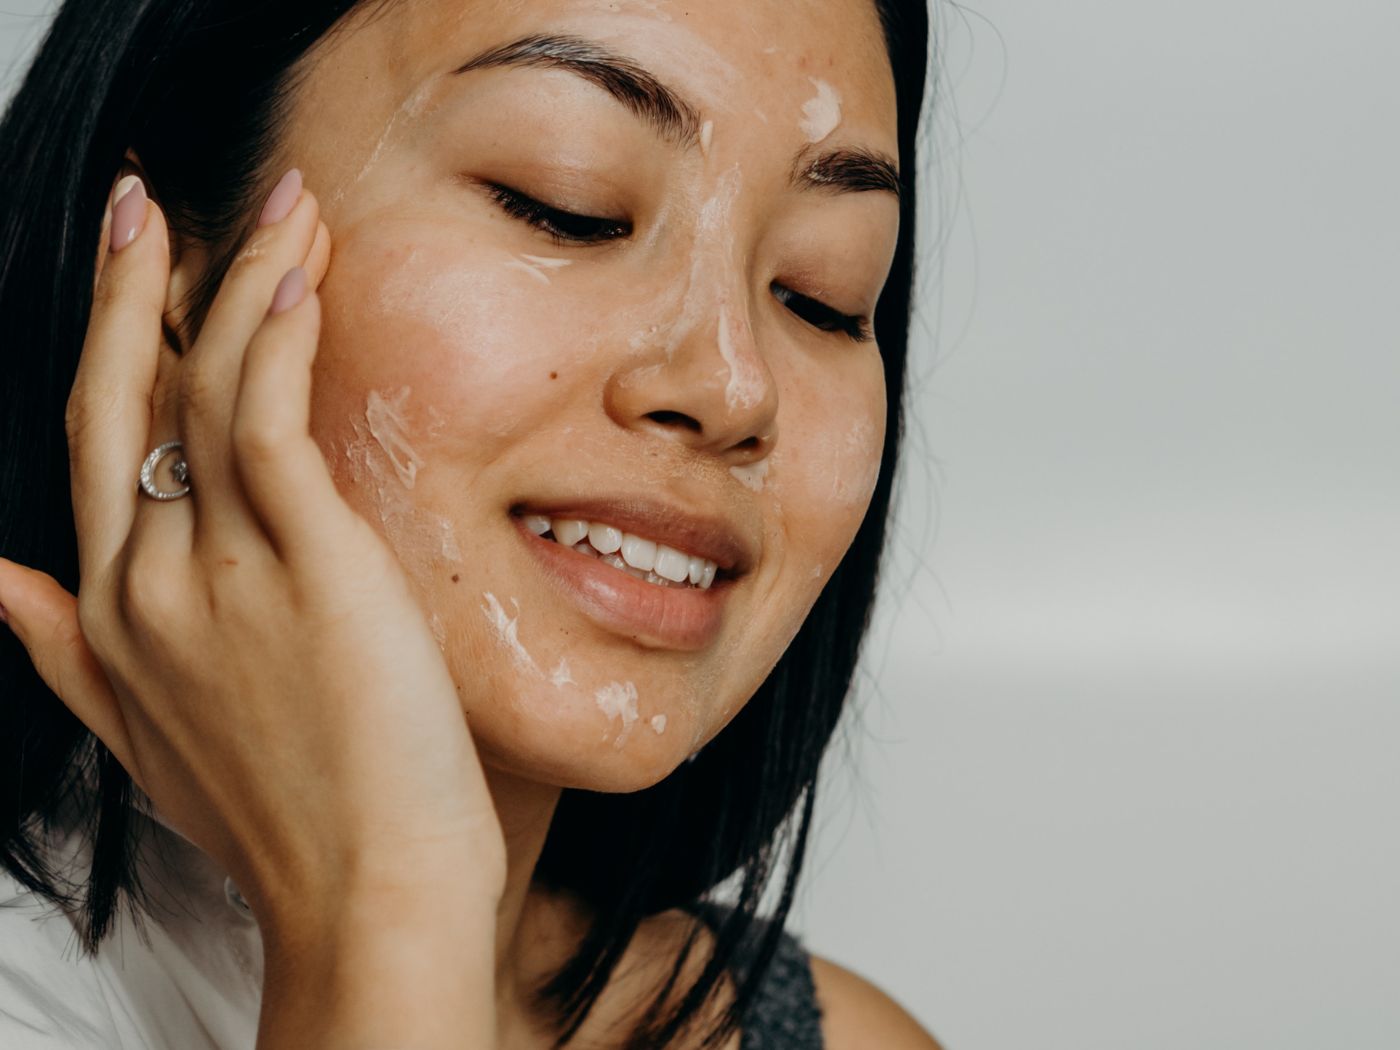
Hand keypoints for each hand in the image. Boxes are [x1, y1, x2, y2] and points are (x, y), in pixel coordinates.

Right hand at [0, 169, 504, 954]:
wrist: (368, 888)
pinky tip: (300, 276)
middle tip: (147, 201)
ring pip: (209, 385)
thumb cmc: (284, 815)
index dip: (110, 353)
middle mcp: (149, 578)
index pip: (98, 448)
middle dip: (130, 287)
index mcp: (115, 613)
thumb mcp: (144, 734)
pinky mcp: (306, 558)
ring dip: (239, 280)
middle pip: (122, 398)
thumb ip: (67, 653)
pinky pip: (273, 415)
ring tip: (283, 209)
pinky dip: (279, 334)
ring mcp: (220, 565)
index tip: (133, 283)